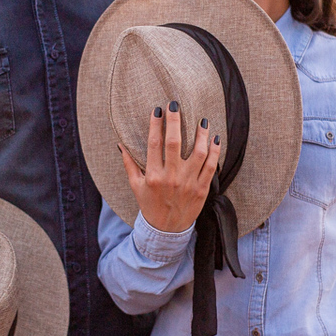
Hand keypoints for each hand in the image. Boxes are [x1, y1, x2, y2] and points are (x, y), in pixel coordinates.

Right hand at [119, 101, 220, 232]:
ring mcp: (188, 183)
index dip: (156, 124)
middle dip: (175, 120)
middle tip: (175, 104)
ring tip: (202, 120)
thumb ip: (129, 164)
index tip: (158, 110)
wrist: (167, 231)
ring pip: (198, 152)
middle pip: (175, 142)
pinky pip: (211, 166)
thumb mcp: (135, 186)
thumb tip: (120, 144)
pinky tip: (214, 139)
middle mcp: (171, 177)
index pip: (154, 143)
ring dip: (200, 134)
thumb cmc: (150, 205)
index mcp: (153, 175)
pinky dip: (214, 151)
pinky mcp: (202, 189)